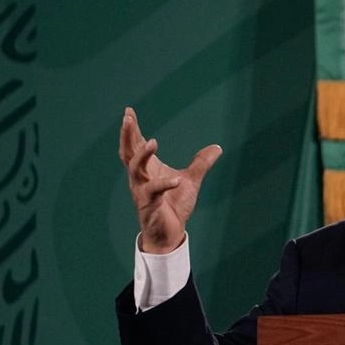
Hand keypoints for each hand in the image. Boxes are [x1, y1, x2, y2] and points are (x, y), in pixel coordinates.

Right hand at [119, 107, 221, 253]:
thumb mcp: (190, 180)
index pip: (136, 146)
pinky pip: (154, 191)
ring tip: (153, 142)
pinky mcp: (149, 204)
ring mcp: (142, 190)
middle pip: (128, 153)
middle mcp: (140, 178)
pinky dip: (165, 184)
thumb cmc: (174, 206)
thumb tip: (217, 147)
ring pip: (135, 169)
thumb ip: (201, 163)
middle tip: (128, 118)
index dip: (132, 130)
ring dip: (143, 155)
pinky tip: (176, 179)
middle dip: (127, 135)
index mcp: (147, 170)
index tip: (129, 111)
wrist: (170, 233)